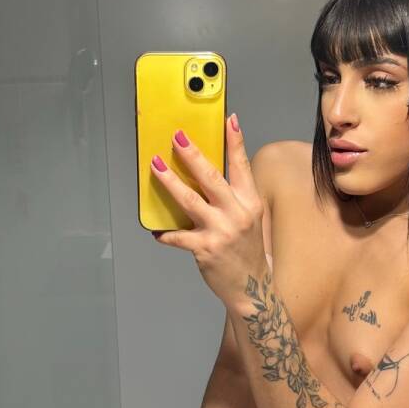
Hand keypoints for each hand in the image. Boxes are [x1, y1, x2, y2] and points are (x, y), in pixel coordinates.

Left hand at [150, 114, 266, 308]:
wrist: (252, 288)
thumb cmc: (247, 251)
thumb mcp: (249, 219)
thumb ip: (233, 198)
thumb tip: (205, 176)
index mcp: (250, 203)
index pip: (242, 166)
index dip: (235, 141)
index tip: (230, 120)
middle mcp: (237, 214)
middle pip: (211, 177)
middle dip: (192, 154)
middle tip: (177, 137)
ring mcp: (220, 231)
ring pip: (189, 199)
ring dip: (169, 181)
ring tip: (156, 166)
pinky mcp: (205, 248)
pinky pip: (178, 236)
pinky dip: (166, 233)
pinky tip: (156, 230)